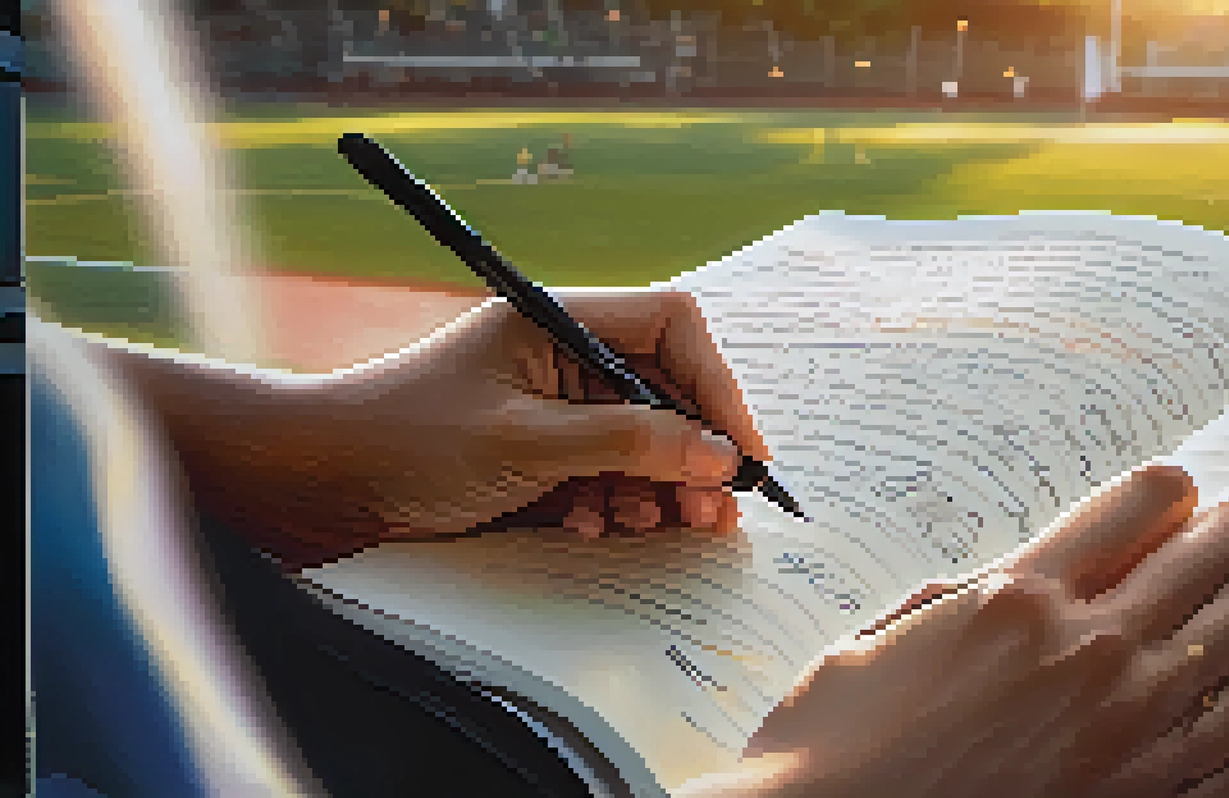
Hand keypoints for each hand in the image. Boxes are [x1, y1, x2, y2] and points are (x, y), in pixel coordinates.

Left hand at [135, 289, 771, 570]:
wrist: (320, 483)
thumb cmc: (408, 439)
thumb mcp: (527, 442)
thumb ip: (628, 444)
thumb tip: (718, 456)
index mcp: (560, 320)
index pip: (672, 327)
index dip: (717, 384)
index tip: (739, 450)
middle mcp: (564, 355)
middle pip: (665, 389)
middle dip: (694, 449)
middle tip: (717, 510)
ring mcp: (553, 405)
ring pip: (641, 438)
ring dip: (660, 484)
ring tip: (667, 527)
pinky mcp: (540, 452)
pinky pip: (605, 472)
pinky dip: (614, 501)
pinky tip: (596, 527)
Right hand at [736, 465, 1228, 797]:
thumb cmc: (838, 748)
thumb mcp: (884, 638)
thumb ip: (967, 597)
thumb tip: (1025, 574)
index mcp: (1020, 598)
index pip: (1142, 501)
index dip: (1172, 486)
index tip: (1179, 494)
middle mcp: (1091, 654)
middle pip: (1222, 556)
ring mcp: (1136, 736)